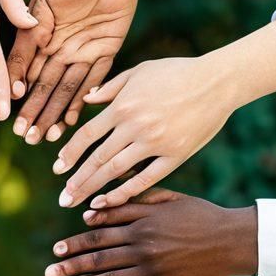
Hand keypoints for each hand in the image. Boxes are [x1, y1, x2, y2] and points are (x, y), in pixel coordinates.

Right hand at [7, 0, 138, 143]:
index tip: (8, 115)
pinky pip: (94, 81)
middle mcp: (60, 49)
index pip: (26, 72)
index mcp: (42, 37)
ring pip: (66, 89)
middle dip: (35, 112)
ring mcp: (82, 52)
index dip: (17, 94)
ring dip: (54, 113)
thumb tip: (15, 67)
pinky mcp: (106, 51)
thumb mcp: (44, 3)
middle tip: (25, 136)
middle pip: (45, 87)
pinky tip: (71, 120)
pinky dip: (83, 100)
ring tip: (44, 136)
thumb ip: (31, 33)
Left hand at [46, 190, 257, 275]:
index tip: (57, 248)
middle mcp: (142, 246)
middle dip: (70, 264)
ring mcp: (152, 269)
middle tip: (49, 271)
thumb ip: (133, 199)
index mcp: (141, 223)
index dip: (76, 241)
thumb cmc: (199, 215)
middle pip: (98, 256)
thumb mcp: (168, 198)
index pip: (99, 232)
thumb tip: (95, 206)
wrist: (231, 241)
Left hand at [52, 54, 236, 208]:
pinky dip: (125, 192)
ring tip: (77, 203)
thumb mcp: (140, 72)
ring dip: (93, 189)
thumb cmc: (178, 72)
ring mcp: (155, 143)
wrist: (218, 81)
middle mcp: (135, 126)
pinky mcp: (175, 155)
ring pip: (116, 171)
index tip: (57, 169)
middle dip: (77, 180)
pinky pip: (146, 179)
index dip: (70, 153)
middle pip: (97, 158)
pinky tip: (109, 201)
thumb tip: (86, 99)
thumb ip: (111, 87)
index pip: (87, 134)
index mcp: (123, 106)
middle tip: (62, 198)